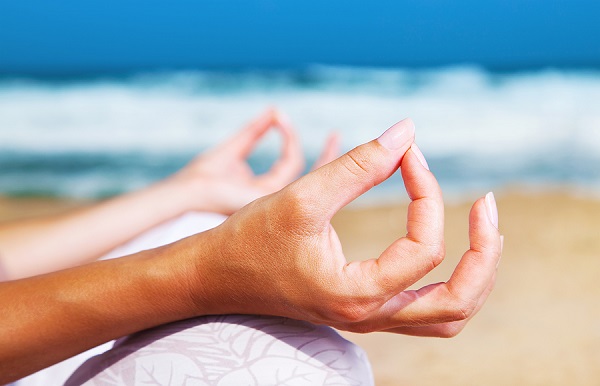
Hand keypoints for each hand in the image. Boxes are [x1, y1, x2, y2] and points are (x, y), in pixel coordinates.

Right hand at [188, 118, 502, 336]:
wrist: (213, 276)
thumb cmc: (248, 239)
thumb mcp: (303, 196)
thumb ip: (358, 164)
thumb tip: (408, 131)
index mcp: (356, 295)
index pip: (424, 247)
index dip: (426, 192)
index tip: (407, 153)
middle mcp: (368, 316)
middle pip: (458, 303)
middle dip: (483, 253)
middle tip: (485, 205)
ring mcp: (366, 317)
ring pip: (446, 315)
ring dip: (473, 274)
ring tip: (480, 231)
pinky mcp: (359, 307)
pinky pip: (423, 308)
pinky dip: (446, 279)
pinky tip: (440, 244)